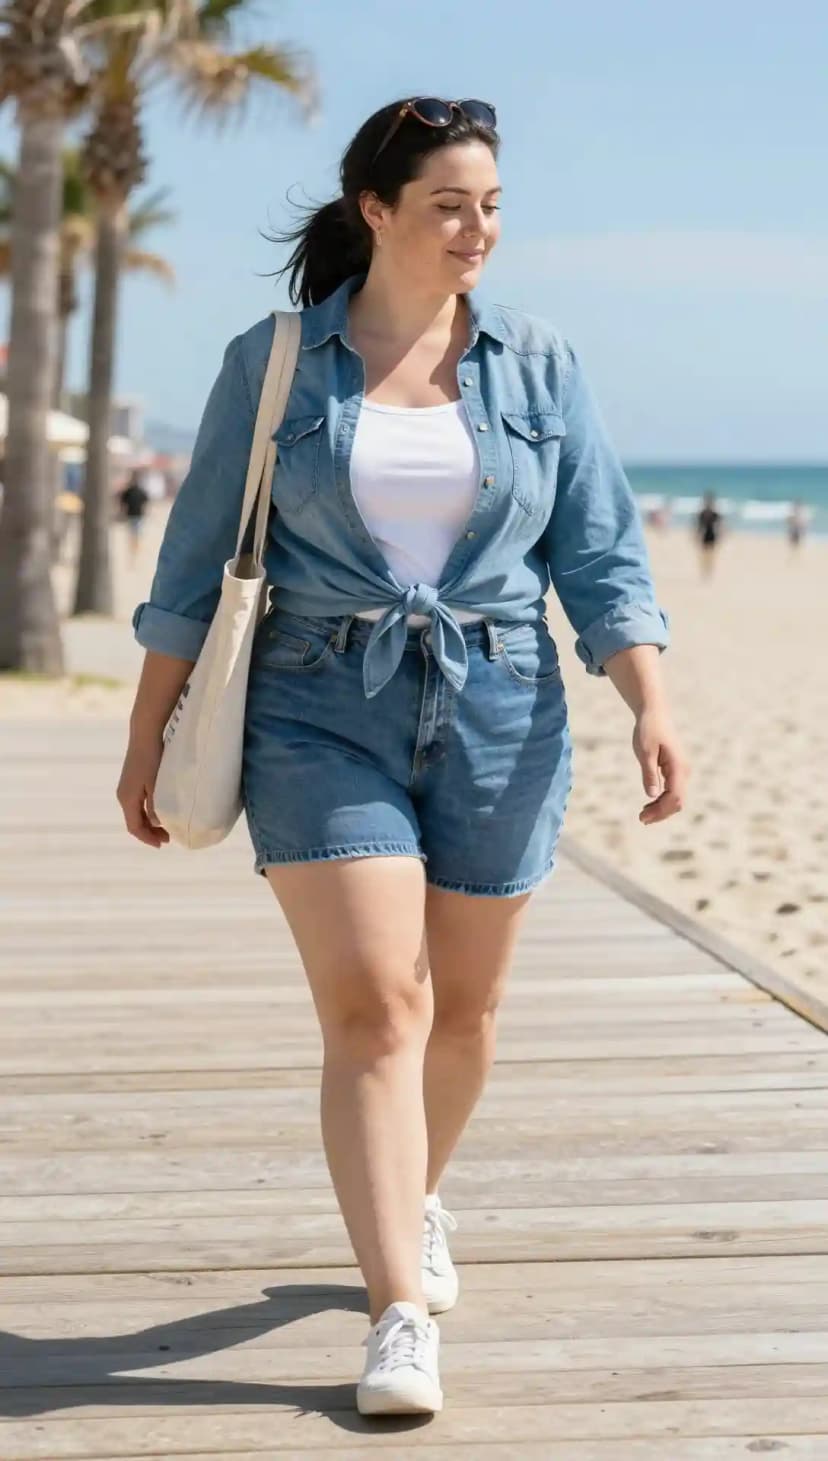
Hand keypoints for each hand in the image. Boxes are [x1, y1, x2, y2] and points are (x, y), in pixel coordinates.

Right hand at [117, 731, 168, 847]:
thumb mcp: (156, 784)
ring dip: (149, 823)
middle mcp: (123, 795)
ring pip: (136, 813)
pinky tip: (159, 811)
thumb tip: (156, 823)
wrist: (144, 734)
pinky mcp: (131, 781)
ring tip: (166, 827)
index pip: (134, 827)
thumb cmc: (152, 758)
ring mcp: (126, 788)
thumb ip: (155, 806)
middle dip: (150, 832)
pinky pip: (137, 804)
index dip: (148, 838)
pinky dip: (147, 812)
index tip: (163, 844)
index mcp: (127, 799)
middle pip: (134, 821)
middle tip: (168, 838)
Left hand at [633, 705, 688, 824]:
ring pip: (676, 798)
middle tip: (641, 819)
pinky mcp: (676, 770)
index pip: (675, 797)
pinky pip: (673, 790)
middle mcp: (684, 771)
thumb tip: (653, 795)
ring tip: (643, 816)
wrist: (654, 714)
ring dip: (662, 809)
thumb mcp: (644, 752)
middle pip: (677, 801)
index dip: (661, 811)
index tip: (643, 817)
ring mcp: (681, 771)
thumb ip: (649, 774)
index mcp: (678, 766)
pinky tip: (649, 804)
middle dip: (661, 813)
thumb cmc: (648, 730)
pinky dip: (662, 800)